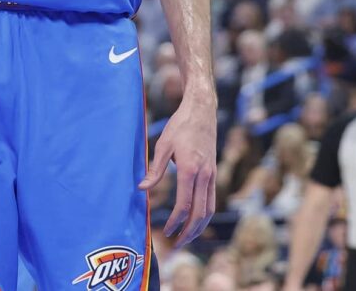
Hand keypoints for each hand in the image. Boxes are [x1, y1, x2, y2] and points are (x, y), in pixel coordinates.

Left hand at [140, 92, 216, 244]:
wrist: (202, 110)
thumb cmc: (180, 125)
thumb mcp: (163, 145)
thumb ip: (155, 170)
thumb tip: (141, 189)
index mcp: (190, 169)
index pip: (184, 205)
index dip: (175, 222)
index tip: (165, 231)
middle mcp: (204, 175)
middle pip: (200, 213)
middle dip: (189, 232)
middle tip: (177, 244)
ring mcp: (212, 174)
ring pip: (210, 209)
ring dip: (199, 227)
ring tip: (187, 238)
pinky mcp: (213, 172)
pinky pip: (212, 199)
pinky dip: (204, 214)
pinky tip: (195, 220)